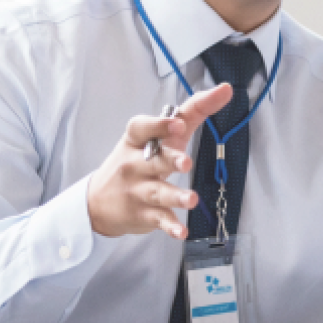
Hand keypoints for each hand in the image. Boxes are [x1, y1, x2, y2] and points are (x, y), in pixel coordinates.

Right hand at [87, 84, 232, 238]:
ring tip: (191, 199)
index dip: (160, 124)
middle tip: (185, 162)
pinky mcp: (143, 214)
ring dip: (175, 196)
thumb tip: (225, 91)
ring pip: (157, 192)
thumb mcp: (157, 136)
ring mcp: (137, 190)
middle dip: (170, 160)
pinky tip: (181, 232)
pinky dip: (169, 227)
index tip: (178, 122)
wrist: (98, 202)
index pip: (143, 127)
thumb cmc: (136, 161)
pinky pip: (158, 219)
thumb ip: (191, 113)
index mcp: (136, 140)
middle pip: (153, 160)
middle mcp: (134, 164)